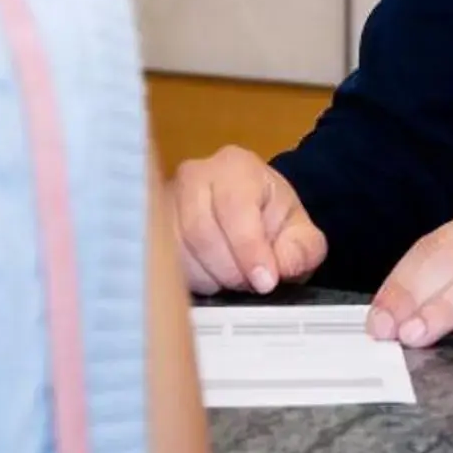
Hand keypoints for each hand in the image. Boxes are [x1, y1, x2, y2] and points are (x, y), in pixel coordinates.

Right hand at [169, 147, 327, 297]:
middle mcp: (194, 176)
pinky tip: (210, 279)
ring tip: (232, 281)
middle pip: (201, 231)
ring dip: (209, 277)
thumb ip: (301, 251)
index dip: (249, 249)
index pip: (235, 207)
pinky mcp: (152, 226)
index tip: (264, 281)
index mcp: (236, 167)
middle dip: (229, 269)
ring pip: (178, 249)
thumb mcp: (300, 234)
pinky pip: (163, 261)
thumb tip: (276, 272)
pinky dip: (190, 279)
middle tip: (249, 285)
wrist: (249, 214)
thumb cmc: (271, 220)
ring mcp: (166, 200)